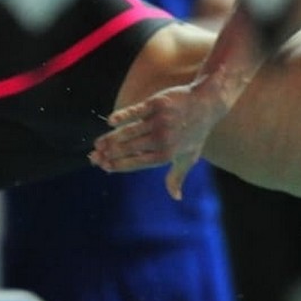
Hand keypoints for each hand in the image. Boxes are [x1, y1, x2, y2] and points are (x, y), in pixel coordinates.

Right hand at [90, 82, 223, 197]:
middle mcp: (162, 139)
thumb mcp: (189, 157)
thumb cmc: (196, 133)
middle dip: (109, 153)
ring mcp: (160, 121)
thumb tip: (176, 197)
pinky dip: (123, 116)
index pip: (137, 162)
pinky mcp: (158, 103)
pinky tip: (111, 122)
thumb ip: (177, 177)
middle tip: (93, 156)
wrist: (207, 104)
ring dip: (111, 138)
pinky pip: (137, 111)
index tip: (103, 166)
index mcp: (167, 155)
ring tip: (97, 143)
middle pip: (129, 148)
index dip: (118, 165)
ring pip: (130, 132)